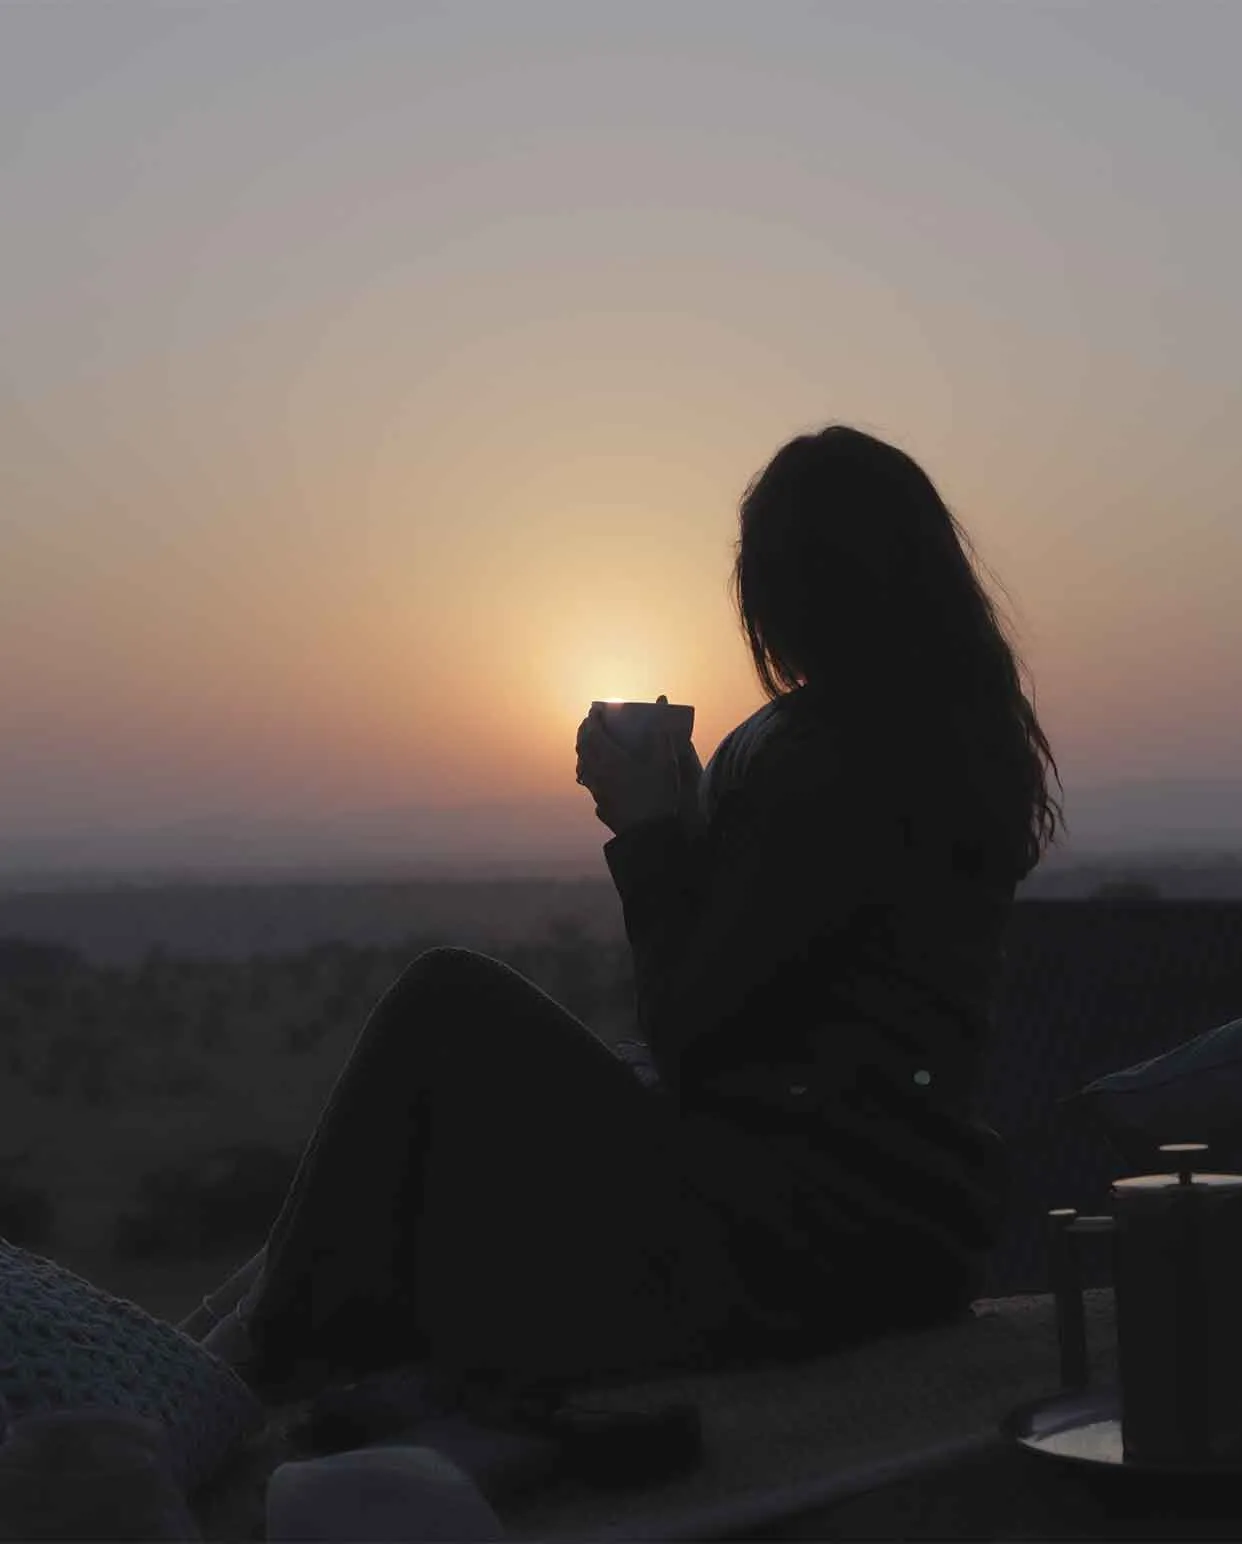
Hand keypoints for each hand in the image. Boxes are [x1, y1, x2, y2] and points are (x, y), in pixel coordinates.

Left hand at [575, 695, 696, 836]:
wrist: (648, 834)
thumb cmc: (657, 796)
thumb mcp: (665, 765)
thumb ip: (661, 741)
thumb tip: (660, 724)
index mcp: (610, 759)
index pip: (593, 732)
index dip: (593, 718)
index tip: (595, 708)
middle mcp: (598, 773)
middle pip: (583, 747)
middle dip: (584, 731)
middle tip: (590, 723)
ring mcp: (597, 791)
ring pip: (583, 765)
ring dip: (584, 751)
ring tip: (590, 745)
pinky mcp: (600, 805)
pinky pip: (589, 782)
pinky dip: (589, 770)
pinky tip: (597, 773)